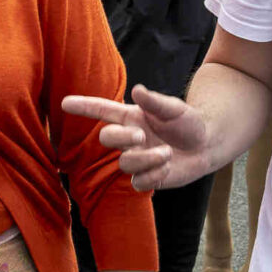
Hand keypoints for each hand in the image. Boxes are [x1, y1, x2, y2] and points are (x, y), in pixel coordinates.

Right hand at [64, 85, 215, 192]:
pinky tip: (167, 167)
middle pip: (106, 138)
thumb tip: (137, 90)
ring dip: (146, 158)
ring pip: (124, 163)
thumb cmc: (188, 122)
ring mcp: (137, 159)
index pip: (102, 111)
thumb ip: (155, 101)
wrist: (206, 145)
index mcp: (131, 117)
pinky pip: (139, 182)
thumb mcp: (174, 108)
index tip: (65, 103)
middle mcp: (130, 138)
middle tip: (142, 136)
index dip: (83, 107)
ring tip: (167, 153)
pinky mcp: (147, 178)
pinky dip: (154, 175)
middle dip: (121, 138)